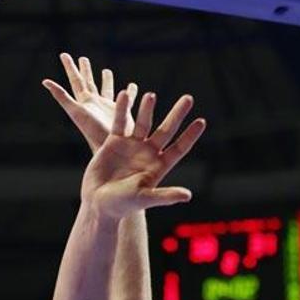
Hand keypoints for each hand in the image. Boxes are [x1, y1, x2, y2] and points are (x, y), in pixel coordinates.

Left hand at [43, 53, 138, 151]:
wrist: (111, 150)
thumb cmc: (93, 132)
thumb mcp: (75, 111)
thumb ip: (62, 96)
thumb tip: (45, 81)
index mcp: (84, 101)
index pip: (75, 80)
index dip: (70, 67)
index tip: (64, 55)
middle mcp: (96, 103)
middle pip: (89, 83)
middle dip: (85, 70)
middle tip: (83, 59)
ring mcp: (109, 108)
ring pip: (107, 90)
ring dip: (106, 80)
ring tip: (106, 71)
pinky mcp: (123, 113)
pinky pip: (127, 98)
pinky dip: (130, 92)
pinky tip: (133, 86)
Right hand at [85, 90, 205, 218]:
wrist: (98, 202)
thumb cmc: (123, 204)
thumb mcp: (145, 198)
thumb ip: (165, 195)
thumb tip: (187, 195)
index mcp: (160, 166)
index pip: (180, 148)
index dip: (190, 135)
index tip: (201, 121)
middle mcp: (149, 153)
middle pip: (166, 130)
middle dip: (177, 115)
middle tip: (188, 98)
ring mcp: (132, 146)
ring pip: (143, 123)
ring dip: (147, 109)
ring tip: (151, 95)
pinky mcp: (115, 141)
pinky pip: (120, 122)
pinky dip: (122, 109)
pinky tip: (124, 94)